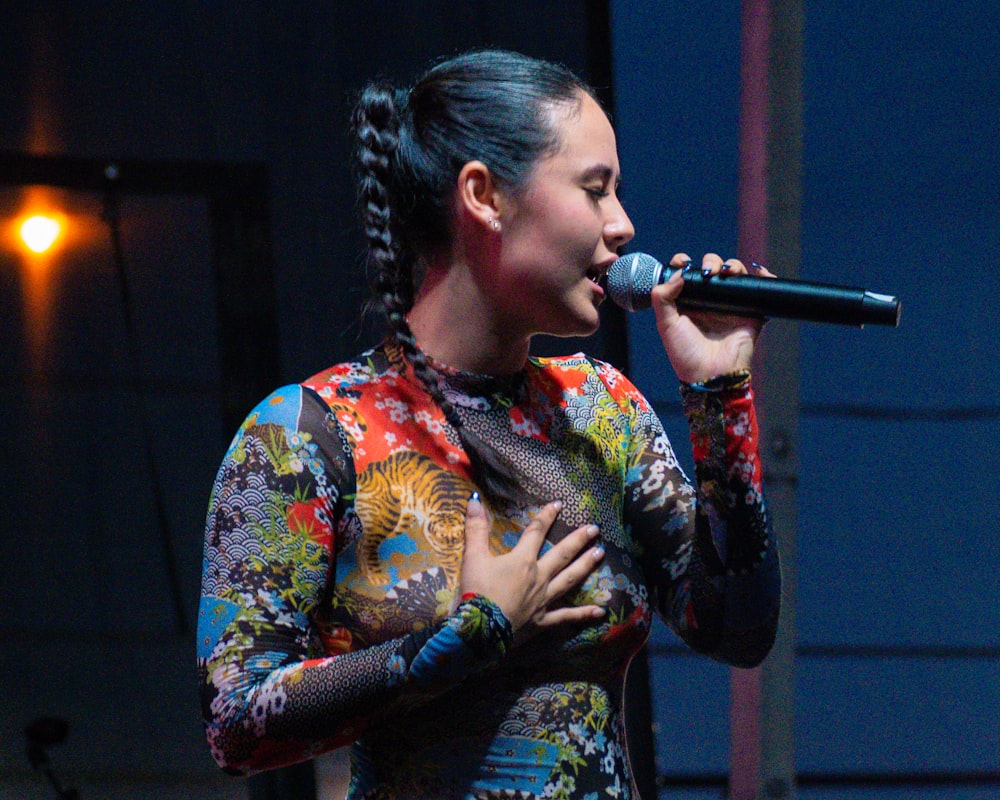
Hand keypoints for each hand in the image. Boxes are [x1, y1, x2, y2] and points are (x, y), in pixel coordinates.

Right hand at [458, 495, 605, 635]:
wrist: (479, 630)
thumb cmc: (476, 591)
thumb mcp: (473, 556)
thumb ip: (476, 528)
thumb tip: (474, 500)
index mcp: (522, 560)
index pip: (536, 532)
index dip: (546, 516)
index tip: (558, 504)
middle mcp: (538, 577)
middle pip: (562, 554)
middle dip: (578, 539)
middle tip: (595, 529)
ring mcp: (543, 599)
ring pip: (569, 579)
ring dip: (585, 566)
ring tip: (601, 554)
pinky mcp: (542, 620)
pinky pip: (565, 616)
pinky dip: (582, 614)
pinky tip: (600, 611)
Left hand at [651, 252, 775, 383]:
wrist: (711, 375)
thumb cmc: (686, 354)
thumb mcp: (666, 325)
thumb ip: (662, 298)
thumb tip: (677, 274)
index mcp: (689, 302)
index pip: (687, 274)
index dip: (684, 263)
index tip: (683, 262)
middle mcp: (709, 301)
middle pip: (713, 268)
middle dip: (712, 262)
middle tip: (709, 272)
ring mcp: (730, 306)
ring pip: (735, 275)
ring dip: (734, 266)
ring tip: (728, 272)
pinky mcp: (750, 313)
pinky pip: (760, 290)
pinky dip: (763, 277)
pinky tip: (758, 272)